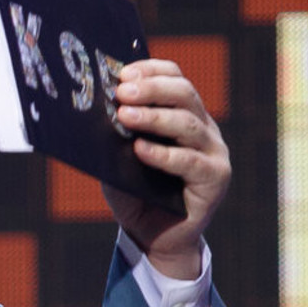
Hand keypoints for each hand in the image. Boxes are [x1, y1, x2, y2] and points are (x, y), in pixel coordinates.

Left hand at [101, 59, 230, 279]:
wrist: (153, 236)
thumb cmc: (134, 191)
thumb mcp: (119, 157)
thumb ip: (115, 134)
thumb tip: (93, 108)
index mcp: (184, 114)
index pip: (175, 78)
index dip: (151, 71)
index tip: (121, 73)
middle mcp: (203, 128)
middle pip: (184, 95)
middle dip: (151, 89)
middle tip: (121, 91)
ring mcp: (213, 152)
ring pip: (188, 124)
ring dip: (154, 117)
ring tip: (125, 116)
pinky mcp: (214, 179)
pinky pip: (189, 162)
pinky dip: (163, 155)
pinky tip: (140, 150)